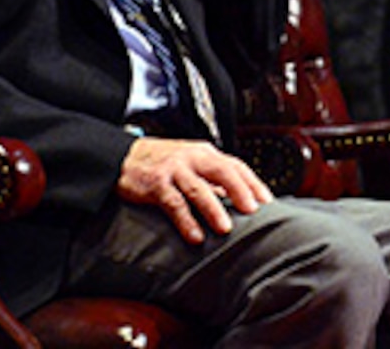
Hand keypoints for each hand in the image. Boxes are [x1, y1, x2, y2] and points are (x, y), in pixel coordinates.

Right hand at [119, 137, 273, 243]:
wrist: (122, 157)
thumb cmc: (162, 162)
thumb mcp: (191, 164)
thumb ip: (212, 179)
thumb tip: (237, 198)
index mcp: (205, 153)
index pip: (235, 165)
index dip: (253, 182)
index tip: (267, 201)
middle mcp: (192, 158)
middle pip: (223, 171)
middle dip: (240, 191)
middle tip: (253, 211)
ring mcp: (174, 170)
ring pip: (199, 189)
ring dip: (214, 209)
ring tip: (226, 228)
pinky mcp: (156, 184)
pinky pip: (174, 203)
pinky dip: (186, 221)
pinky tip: (195, 236)